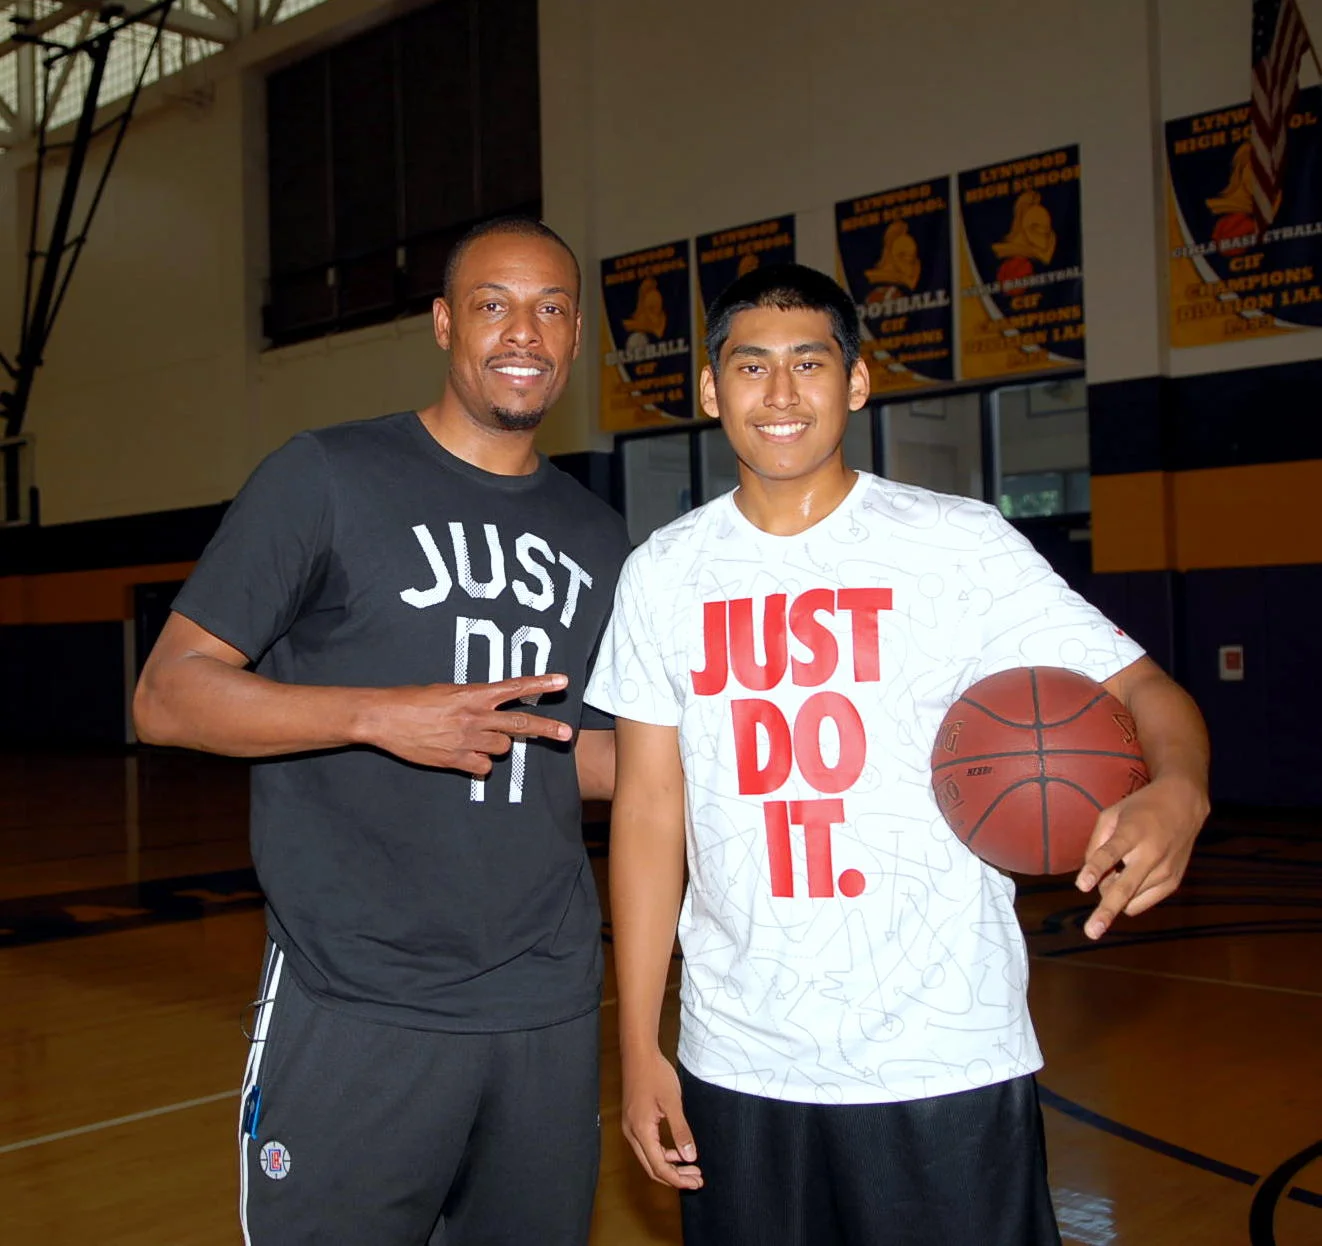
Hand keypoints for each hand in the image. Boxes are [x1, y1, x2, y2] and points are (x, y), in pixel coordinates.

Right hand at [358, 674, 571, 772]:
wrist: (385, 718)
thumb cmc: (412, 700)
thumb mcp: (447, 691)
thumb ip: (472, 699)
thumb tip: (490, 706)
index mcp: (473, 694)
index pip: (515, 687)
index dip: (541, 684)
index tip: (563, 682)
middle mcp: (475, 716)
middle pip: (520, 723)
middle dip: (546, 728)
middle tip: (566, 733)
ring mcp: (467, 739)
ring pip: (502, 748)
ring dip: (496, 745)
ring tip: (475, 738)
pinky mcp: (456, 759)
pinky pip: (483, 768)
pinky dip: (479, 765)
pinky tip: (465, 757)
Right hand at [621, 1048, 701, 1189]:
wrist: (638, 1054)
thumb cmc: (655, 1074)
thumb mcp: (673, 1103)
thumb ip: (681, 1131)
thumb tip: (690, 1157)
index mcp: (641, 1130)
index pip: (659, 1167)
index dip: (678, 1179)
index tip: (696, 1183)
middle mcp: (632, 1133)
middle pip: (652, 1167)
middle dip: (675, 1177)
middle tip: (697, 1180)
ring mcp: (631, 1127)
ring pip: (649, 1158)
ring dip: (670, 1166)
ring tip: (691, 1167)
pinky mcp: (634, 1121)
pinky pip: (647, 1146)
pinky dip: (663, 1153)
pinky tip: (678, 1151)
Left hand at [1074, 775, 1209, 939]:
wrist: (1184, 805)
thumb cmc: (1140, 808)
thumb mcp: (1111, 814)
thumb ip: (1096, 843)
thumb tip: (1088, 876)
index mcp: (1132, 832)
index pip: (1110, 854)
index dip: (1095, 869)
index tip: (1082, 885)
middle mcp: (1151, 854)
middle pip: (1124, 888)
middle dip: (1106, 911)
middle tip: (1092, 932)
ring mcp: (1165, 871)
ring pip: (1129, 899)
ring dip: (1113, 892)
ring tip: (1117, 870)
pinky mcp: (1173, 882)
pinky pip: (1141, 903)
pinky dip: (1129, 897)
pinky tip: (1129, 877)